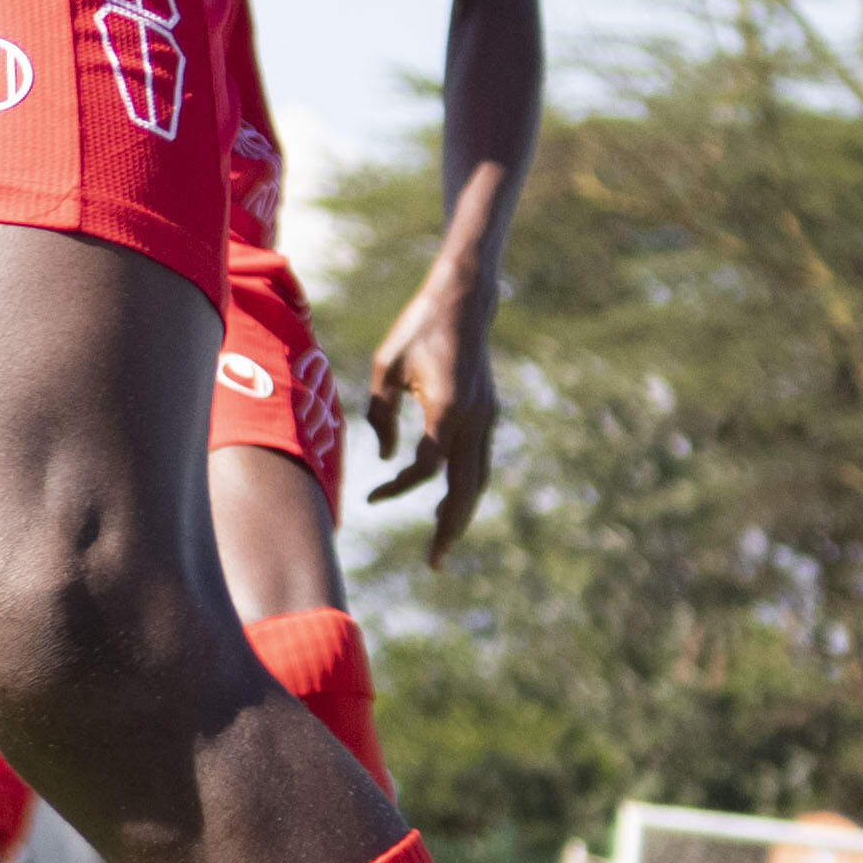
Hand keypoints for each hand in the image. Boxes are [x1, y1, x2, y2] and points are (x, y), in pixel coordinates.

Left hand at [356, 255, 500, 562]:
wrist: (464, 302)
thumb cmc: (417, 328)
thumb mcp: (385, 366)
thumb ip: (381, 413)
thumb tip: (386, 456)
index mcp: (445, 408)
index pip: (425, 467)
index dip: (399, 488)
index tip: (373, 497)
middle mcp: (474, 419)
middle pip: (466, 487)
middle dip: (450, 527)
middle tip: (434, 561)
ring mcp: (487, 417)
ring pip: (479, 478)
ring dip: (462, 511)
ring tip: (443, 541)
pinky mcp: (489, 413)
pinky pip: (479, 461)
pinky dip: (467, 487)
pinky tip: (452, 502)